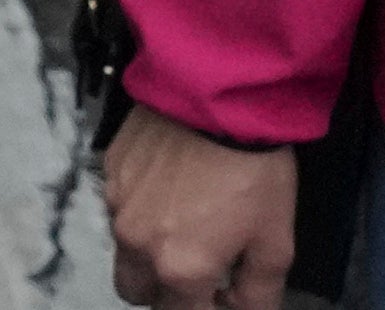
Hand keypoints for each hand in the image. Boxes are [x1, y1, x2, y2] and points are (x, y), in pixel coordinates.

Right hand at [108, 108, 298, 309]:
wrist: (215, 96)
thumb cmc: (253, 172)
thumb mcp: (275, 242)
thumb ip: (258, 292)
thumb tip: (242, 309)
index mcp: (180, 270)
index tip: (222, 296)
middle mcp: (138, 245)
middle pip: (137, 293)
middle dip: (164, 291)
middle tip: (196, 268)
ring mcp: (117, 205)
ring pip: (124, 250)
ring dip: (148, 250)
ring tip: (184, 218)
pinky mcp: (109, 170)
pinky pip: (119, 204)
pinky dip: (141, 206)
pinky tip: (172, 181)